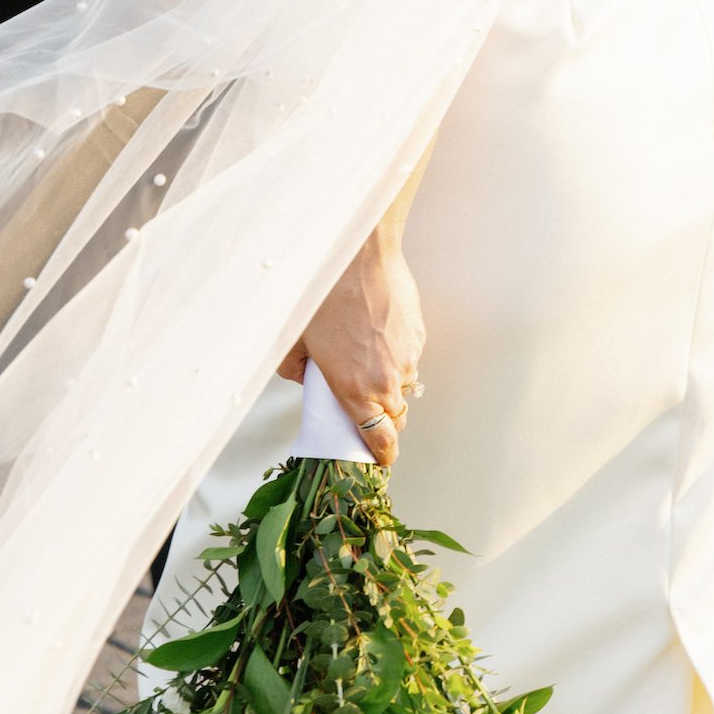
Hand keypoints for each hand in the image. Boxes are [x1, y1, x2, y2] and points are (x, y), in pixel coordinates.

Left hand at [279, 231, 423, 470]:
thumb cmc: (326, 294)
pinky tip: (378, 332)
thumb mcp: (296, 338)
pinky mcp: (418, 333)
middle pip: (396, 417)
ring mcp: (407, 356)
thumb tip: (303, 374)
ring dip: (391, 383)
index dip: (383, 453)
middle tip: (366, 403)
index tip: (381, 457)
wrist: (360, 256)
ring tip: (368, 357)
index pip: (381, 439)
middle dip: (384, 418)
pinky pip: (410, 356)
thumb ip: (296, 368)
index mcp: (354, 390)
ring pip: (404, 384)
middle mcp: (386, 380)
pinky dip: (398, 354)